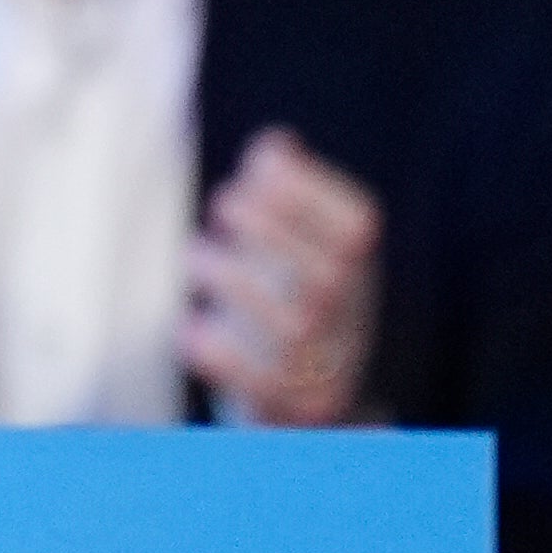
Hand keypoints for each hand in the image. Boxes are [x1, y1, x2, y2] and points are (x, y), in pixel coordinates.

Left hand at [179, 128, 379, 426]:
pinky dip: (219, 353)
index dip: (303, 191)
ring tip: (195, 256)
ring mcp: (329, 365)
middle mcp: (356, 316)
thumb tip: (277, 146)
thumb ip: (284, 186)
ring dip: (233, 281)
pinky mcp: (292, 405)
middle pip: (325, 277)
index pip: (356, 227)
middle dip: (265, 231)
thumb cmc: (286, 286)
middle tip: (221, 208)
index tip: (255, 171)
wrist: (305, 384)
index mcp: (362, 266)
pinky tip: (189, 327)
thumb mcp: (296, 232)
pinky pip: (261, 384)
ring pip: (293, 328)